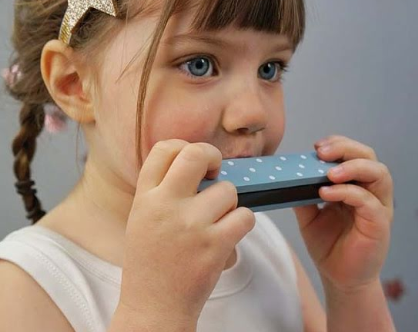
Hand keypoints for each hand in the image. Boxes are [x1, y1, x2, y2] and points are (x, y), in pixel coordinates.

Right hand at [118, 139, 255, 324]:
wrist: (154, 308)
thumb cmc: (150, 261)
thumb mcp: (142, 217)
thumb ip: (162, 188)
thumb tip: (196, 160)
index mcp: (145, 197)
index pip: (165, 148)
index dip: (184, 147)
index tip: (194, 162)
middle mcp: (166, 205)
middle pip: (197, 154)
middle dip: (212, 155)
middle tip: (215, 169)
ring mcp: (192, 225)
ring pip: (228, 189)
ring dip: (228, 201)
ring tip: (217, 218)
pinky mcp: (215, 245)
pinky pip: (245, 215)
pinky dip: (242, 221)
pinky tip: (229, 232)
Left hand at [292, 135, 393, 291]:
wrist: (338, 277)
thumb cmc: (328, 244)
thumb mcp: (309, 214)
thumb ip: (301, 194)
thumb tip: (285, 176)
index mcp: (355, 184)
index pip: (354, 153)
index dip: (338, 144)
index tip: (316, 146)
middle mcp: (370, 191)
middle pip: (369, 156)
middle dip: (346, 148)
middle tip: (322, 152)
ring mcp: (378, 206)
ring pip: (378, 173)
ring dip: (352, 166)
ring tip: (328, 172)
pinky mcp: (379, 224)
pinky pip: (368, 201)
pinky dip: (347, 192)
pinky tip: (326, 193)